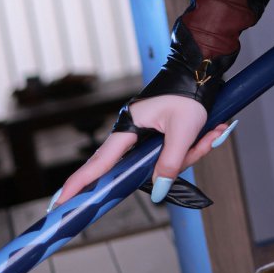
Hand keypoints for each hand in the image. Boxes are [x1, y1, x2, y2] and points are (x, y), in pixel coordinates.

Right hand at [49, 94, 233, 209]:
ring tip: (211, 130)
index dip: (79, 184)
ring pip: (166, 162)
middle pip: (143, 167)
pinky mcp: (161, 135)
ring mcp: (148, 135)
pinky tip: (214, 130)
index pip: (99, 163)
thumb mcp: (183, 130)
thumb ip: (170, 163)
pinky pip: (176, 154)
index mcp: (129, 127)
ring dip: (192, 151)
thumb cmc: (189, 94)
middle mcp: (133, 133)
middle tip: (198, 144)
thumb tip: (157, 192)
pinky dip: (196, 147)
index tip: (60, 202)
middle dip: (178, 160)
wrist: (201, 70)